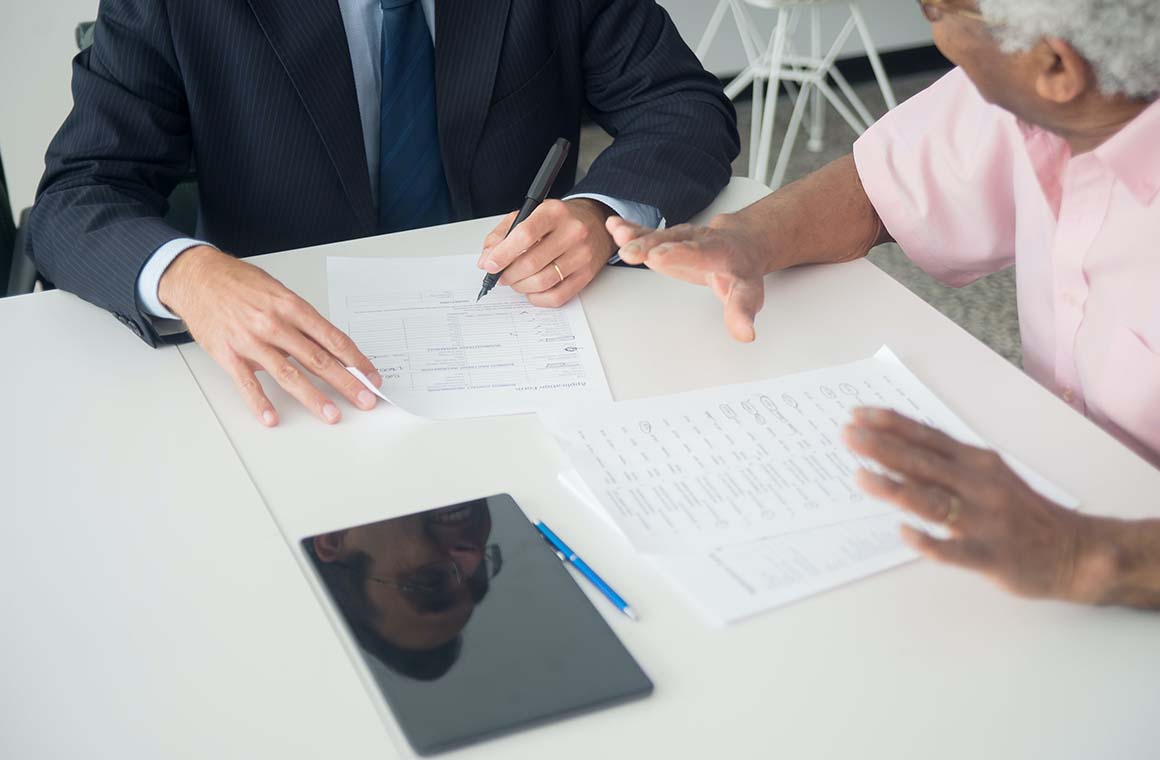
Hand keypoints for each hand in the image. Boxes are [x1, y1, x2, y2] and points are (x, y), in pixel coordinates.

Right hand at [159, 246, 381, 426]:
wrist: (197, 276)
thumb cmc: (240, 283)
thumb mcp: (278, 292)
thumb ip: (300, 321)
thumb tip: (324, 349)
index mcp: (292, 307)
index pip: (333, 338)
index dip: (356, 360)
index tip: (371, 376)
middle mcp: (275, 324)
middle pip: (318, 359)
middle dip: (346, 382)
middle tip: (365, 399)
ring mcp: (251, 341)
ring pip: (288, 374)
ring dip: (313, 397)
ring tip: (331, 414)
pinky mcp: (228, 354)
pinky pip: (247, 383)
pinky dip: (260, 403)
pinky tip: (272, 418)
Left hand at [477, 198, 615, 307]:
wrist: (594, 222)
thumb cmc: (558, 220)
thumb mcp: (529, 215)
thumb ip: (503, 234)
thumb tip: (487, 259)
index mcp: (554, 212)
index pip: (524, 235)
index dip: (503, 254)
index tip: (490, 265)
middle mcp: (572, 232)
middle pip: (531, 263)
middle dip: (509, 274)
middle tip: (502, 276)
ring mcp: (582, 255)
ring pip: (543, 282)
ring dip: (522, 287)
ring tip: (516, 281)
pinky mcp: (587, 275)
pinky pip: (557, 296)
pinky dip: (538, 298)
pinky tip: (532, 290)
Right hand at [606, 212, 770, 342]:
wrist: (740, 244)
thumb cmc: (740, 270)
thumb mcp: (748, 292)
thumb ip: (742, 312)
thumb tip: (745, 333)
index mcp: (719, 252)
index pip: (700, 253)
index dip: (680, 254)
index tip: (659, 257)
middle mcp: (698, 240)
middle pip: (674, 242)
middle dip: (653, 245)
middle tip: (632, 252)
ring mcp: (680, 238)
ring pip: (658, 236)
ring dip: (637, 237)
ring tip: (617, 234)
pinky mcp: (666, 241)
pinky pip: (647, 234)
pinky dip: (630, 230)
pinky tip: (613, 226)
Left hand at [842, 407, 1117, 602]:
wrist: (1075, 551)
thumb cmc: (1022, 510)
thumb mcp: (988, 475)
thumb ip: (945, 465)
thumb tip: (892, 453)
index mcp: (977, 462)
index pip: (927, 437)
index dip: (891, 424)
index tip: (857, 414)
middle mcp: (979, 485)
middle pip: (924, 463)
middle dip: (882, 448)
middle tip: (846, 437)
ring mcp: (986, 521)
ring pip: (934, 502)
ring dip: (895, 487)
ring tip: (861, 476)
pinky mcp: (993, 556)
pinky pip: (956, 550)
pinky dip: (929, 541)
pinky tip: (904, 532)